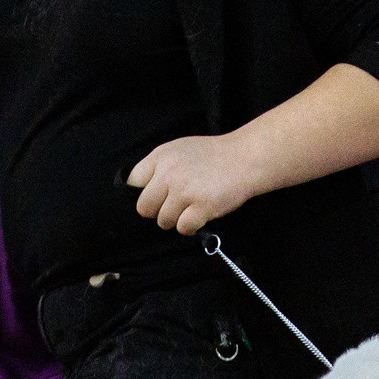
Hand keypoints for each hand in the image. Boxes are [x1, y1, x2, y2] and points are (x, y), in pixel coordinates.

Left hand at [128, 135, 265, 235]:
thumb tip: (142, 190)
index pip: (132, 183)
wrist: (245, 158)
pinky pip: (183, 228)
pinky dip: (191, 226)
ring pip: (163, 221)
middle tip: (174, 207)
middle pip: (144, 208)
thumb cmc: (214, 155)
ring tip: (191, 209)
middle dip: (158, 211)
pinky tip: (200, 216)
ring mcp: (184, 191)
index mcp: (160, 157)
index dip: (144, 193)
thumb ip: (160, 166)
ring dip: (176, 220)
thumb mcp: (180, 149)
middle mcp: (168, 173)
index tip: (156, 196)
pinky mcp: (201, 206)